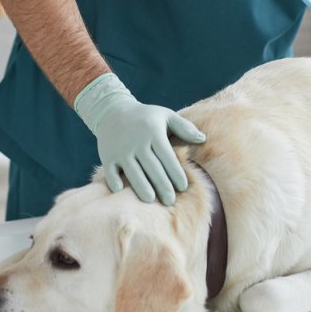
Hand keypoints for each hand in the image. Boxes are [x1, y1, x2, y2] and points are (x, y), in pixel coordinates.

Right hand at [74, 73, 205, 204]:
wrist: (112, 110)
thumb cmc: (145, 117)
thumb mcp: (166, 115)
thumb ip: (184, 127)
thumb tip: (203, 139)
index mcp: (153, 132)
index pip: (167, 156)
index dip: (175, 172)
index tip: (183, 187)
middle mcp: (137, 142)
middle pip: (151, 167)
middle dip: (162, 185)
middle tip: (170, 201)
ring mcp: (121, 149)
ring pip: (133, 172)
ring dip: (141, 186)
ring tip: (151, 200)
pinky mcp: (107, 156)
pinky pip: (110, 171)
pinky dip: (114, 181)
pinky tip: (121, 190)